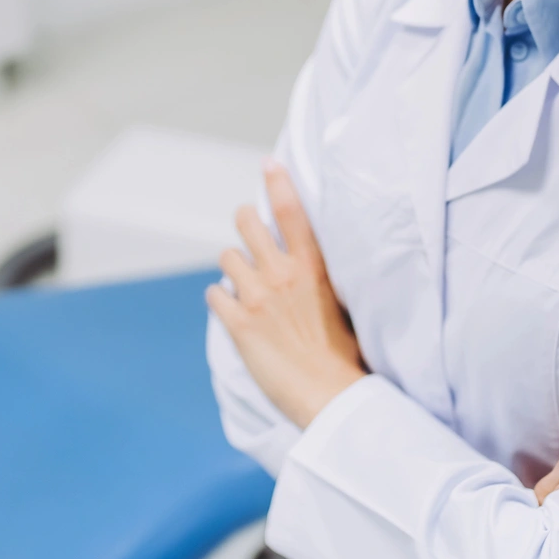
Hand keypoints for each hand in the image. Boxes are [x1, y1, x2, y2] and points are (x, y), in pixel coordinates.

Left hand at [206, 160, 367, 428]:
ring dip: (233, 270)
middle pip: (246, 222)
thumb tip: (308, 264)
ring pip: (226, 257)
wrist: (331, 395)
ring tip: (246, 289)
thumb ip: (321, 278)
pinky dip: (220, 301)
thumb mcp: (343, 304)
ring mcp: (257, 296)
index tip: (268, 164)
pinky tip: (233, 313)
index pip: (292, 211)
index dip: (277, 182)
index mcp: (312, 267)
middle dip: (244, 225)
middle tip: (250, 240)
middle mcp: (282, 273)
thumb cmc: (345, 356)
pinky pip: (214, 295)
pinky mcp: (237, 323)